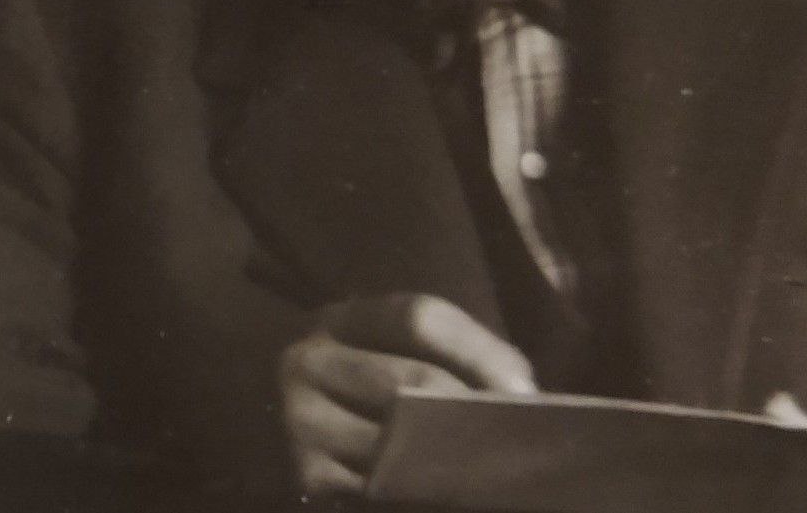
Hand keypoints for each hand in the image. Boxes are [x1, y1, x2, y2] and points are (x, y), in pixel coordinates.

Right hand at [280, 292, 535, 497]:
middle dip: (470, 411)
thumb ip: (447, 350)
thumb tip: (518, 390)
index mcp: (343, 317)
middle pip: (409, 381)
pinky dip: (419, 491)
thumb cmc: (362, 376)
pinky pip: (378, 487)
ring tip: (494, 465)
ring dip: (450, 458)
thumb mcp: (390, 346)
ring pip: (395, 441)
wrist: (284, 418)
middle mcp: (311, 359)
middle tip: (518, 434)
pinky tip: (448, 491)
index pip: (420, 317)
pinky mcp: (306, 475)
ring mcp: (302, 420)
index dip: (476, 351)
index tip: (523, 387)